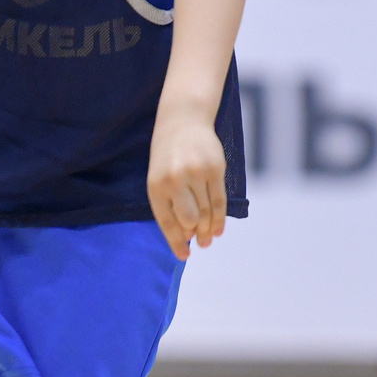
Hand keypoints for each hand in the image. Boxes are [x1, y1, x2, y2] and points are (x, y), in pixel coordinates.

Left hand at [148, 110, 228, 261]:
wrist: (183, 121)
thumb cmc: (168, 156)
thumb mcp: (159, 178)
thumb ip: (170, 205)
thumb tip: (187, 235)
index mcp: (156, 186)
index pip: (167, 222)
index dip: (176, 242)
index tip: (183, 256)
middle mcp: (175, 180)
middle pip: (189, 220)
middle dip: (196, 235)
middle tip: (202, 243)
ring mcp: (196, 173)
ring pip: (206, 212)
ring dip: (209, 230)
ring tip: (210, 238)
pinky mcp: (215, 168)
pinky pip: (219, 200)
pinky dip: (220, 218)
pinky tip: (219, 229)